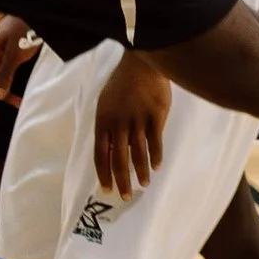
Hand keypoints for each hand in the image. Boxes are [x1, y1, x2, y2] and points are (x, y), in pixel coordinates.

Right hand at [0, 13, 36, 113]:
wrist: (33, 14)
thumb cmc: (24, 28)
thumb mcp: (16, 51)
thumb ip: (6, 72)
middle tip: (13, 109)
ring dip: (6, 94)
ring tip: (20, 102)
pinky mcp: (8, 58)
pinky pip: (5, 77)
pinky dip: (10, 86)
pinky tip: (19, 93)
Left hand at [94, 52, 172, 197]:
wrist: (142, 62)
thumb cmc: (122, 84)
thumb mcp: (106, 104)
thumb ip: (107, 128)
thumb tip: (108, 154)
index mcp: (104, 121)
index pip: (101, 154)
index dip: (104, 174)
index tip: (107, 190)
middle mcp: (119, 123)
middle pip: (119, 159)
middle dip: (122, 181)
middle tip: (126, 196)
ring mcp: (138, 119)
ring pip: (139, 153)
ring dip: (141, 172)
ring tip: (144, 183)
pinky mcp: (155, 116)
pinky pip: (155, 142)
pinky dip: (156, 157)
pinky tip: (157, 167)